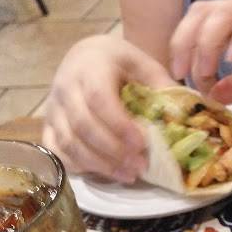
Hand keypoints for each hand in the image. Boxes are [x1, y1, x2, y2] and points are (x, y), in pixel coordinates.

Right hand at [42, 35, 175, 181]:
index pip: (99, 98)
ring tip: (129, 175)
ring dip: (99, 163)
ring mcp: (53, 108)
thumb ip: (161, 85)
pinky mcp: (49, 124)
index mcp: (91, 67)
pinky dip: (77, 166)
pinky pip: (56, 150)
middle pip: (82, 125)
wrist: (86, 56)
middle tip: (140, 165)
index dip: (119, 124)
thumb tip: (182, 115)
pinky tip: (104, 173)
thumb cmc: (120, 63)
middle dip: (113, 150)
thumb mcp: (143, 63)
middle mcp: (65, 87)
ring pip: (68, 142)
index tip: (142, 143)